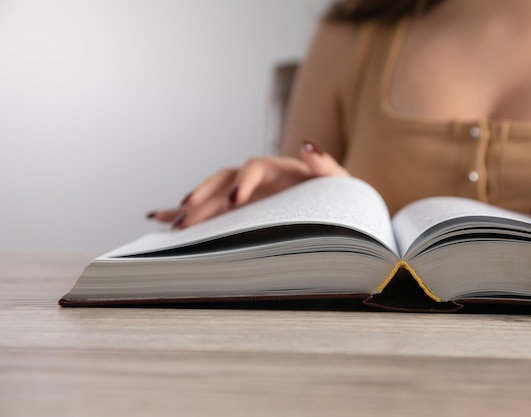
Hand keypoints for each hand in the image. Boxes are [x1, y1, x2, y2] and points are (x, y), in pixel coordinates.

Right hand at [147, 141, 348, 228]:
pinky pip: (208, 209)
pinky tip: (162, 219)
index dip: (243, 181)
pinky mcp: (239, 211)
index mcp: (278, 169)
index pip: (254, 167)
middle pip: (224, 182)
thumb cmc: (335, 195)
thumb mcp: (337, 181)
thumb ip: (325, 164)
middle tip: (189, 216)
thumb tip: (308, 145)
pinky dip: (184, 212)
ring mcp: (245, 195)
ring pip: (211, 196)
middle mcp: (257, 180)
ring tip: (170, 223)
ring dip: (190, 207)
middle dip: (205, 197)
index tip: (235, 200)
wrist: (336, 210)